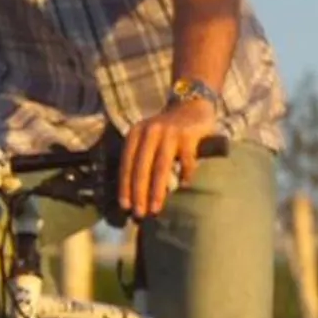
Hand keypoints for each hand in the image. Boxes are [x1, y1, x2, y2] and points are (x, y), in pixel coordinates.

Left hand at [121, 98, 220, 217]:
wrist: (192, 104)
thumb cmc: (168, 129)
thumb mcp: (148, 137)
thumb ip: (142, 157)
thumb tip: (135, 191)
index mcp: (136, 133)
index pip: (127, 164)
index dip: (125, 186)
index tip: (125, 206)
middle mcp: (150, 131)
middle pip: (142, 168)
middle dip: (139, 193)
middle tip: (139, 213)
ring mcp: (170, 132)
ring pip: (160, 167)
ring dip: (157, 191)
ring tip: (156, 208)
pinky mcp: (188, 134)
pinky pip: (186, 160)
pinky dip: (185, 174)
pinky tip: (184, 185)